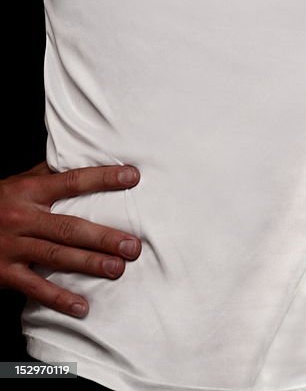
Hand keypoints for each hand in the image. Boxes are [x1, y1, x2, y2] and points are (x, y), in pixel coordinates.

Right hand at [0, 160, 141, 318]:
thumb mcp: (17, 182)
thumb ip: (48, 174)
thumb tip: (82, 158)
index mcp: (29, 190)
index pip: (72, 181)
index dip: (103, 177)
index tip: (133, 177)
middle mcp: (22, 217)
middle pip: (69, 227)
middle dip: (104, 237)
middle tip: (133, 245)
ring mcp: (13, 246)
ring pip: (56, 256)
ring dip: (89, 264)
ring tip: (117, 268)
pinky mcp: (3, 272)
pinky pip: (34, 287)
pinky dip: (58, 298)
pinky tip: (81, 306)